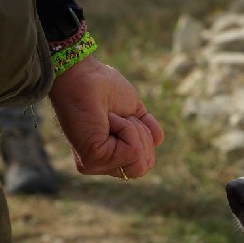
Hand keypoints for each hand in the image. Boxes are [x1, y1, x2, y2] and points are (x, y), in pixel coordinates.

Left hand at [48, 55, 164, 178]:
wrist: (85, 75)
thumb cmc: (104, 87)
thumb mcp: (134, 111)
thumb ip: (146, 130)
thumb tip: (158, 140)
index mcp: (110, 156)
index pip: (142, 164)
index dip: (144, 139)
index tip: (126, 117)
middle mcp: (101, 165)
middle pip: (142, 168)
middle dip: (142, 137)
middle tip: (121, 117)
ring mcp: (95, 164)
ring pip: (139, 163)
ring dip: (134, 132)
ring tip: (113, 117)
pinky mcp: (92, 159)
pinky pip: (132, 151)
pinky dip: (127, 129)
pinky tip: (109, 119)